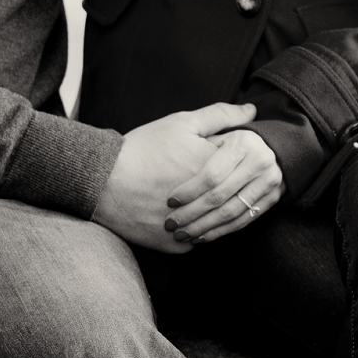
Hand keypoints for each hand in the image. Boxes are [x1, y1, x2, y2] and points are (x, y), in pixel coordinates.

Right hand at [93, 103, 256, 253]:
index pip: (240, 169)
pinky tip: (182, 217)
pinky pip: (195, 242)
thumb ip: (220, 115)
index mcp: (214, 171)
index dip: (226, 162)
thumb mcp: (182, 123)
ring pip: (215, 226)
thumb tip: (253, 111)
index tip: (206, 159)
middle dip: (224, 190)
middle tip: (198, 180)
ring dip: (212, 215)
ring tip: (197, 202)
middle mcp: (207, 204)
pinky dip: (192, 231)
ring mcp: (192, 228)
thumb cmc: (143, 149)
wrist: (104, 181)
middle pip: (230, 199)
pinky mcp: (176, 246)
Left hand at [162, 129, 281, 245]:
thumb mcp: (222, 125)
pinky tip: (201, 236)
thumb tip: (230, 110)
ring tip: (182, 234)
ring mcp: (269, 183)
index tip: (170, 201)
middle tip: (171, 224)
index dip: (190, 190)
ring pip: (230, 212)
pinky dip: (220, 231)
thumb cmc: (234, 137)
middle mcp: (261, 163)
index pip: (212, 174)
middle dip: (192, 213)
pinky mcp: (271, 200)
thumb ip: (217, 117)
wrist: (275, 150)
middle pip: (220, 196)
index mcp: (245, 143)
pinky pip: (242, 221)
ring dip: (204, 227)